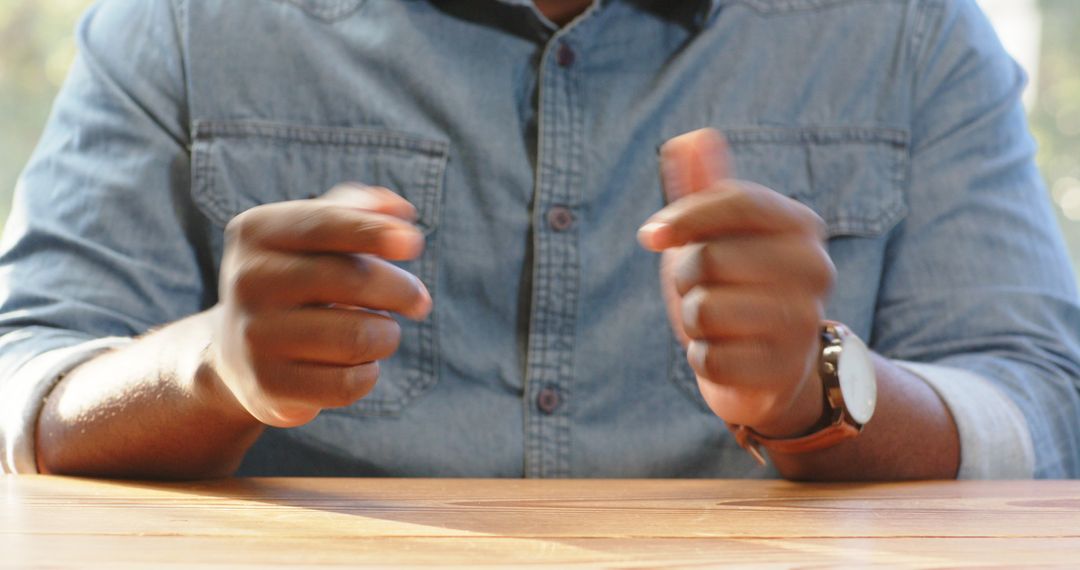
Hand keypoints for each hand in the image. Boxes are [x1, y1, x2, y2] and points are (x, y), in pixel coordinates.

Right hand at [210, 184, 431, 426]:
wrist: (235, 351)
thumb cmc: (297, 279)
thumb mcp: (313, 235)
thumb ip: (357, 210)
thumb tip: (400, 211)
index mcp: (256, 232)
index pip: (324, 224)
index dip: (374, 232)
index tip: (414, 243)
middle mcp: (247, 280)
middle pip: (352, 280)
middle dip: (402, 290)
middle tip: (419, 301)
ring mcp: (252, 336)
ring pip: (358, 337)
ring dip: (387, 336)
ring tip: (382, 333)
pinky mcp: (266, 386)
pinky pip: (348, 384)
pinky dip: (368, 374)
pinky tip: (359, 366)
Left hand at [639, 129, 835, 436]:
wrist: (773, 364)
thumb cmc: (736, 283)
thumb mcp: (718, 231)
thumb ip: (703, 185)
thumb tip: (688, 137)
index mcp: (802, 225)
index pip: (735, 200)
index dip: (683, 216)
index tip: (650, 235)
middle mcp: (816, 270)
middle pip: (709, 257)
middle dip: (687, 277)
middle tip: (704, 288)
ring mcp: (804, 324)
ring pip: (703, 311)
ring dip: (692, 320)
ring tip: (717, 322)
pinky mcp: (783, 372)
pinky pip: (707, 358)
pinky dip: (702, 357)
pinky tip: (726, 354)